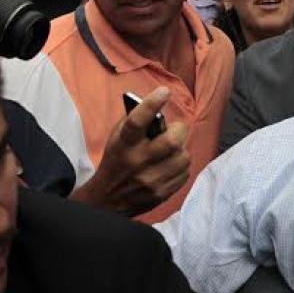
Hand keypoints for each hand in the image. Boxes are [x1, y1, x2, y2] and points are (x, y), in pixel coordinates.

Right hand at [70, 86, 190, 215]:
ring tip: (172, 150)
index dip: (152, 104)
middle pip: (172, 141)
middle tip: (175, 130)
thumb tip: (156, 103)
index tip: (164, 92)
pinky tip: (170, 165)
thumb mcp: (116, 138)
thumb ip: (133, 121)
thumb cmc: (115, 161)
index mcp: (123, 144)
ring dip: (181, 150)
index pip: (137, 121)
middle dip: (179, 130)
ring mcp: (151, 180)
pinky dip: (181, 166)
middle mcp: (138, 162)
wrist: (108, 200)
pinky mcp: (162, 193)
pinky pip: (185, 173)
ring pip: (183, 157)